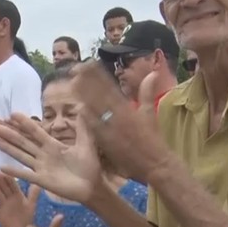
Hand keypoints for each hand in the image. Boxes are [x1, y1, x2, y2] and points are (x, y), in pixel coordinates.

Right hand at [0, 113, 102, 203]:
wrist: (92, 187)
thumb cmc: (89, 166)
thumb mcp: (86, 144)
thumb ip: (82, 127)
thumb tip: (83, 108)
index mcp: (53, 145)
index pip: (36, 131)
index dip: (24, 123)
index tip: (12, 114)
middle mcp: (44, 155)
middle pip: (24, 142)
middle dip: (10, 134)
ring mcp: (41, 168)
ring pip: (21, 156)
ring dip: (8, 148)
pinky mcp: (42, 180)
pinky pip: (26, 175)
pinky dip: (14, 172)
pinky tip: (2, 168)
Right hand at [0, 173, 39, 226]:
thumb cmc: (27, 218)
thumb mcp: (31, 204)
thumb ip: (33, 194)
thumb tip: (38, 182)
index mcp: (17, 195)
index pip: (13, 184)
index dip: (9, 177)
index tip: (5, 169)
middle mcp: (9, 199)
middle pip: (4, 188)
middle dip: (0, 180)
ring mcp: (3, 206)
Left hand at [69, 62, 170, 180]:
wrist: (154, 163)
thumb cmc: (152, 139)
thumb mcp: (150, 112)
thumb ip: (147, 92)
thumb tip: (153, 73)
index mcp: (128, 107)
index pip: (109, 86)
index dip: (97, 75)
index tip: (88, 64)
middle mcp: (119, 115)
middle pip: (99, 94)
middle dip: (86, 81)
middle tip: (75, 70)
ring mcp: (112, 128)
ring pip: (95, 108)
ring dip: (84, 95)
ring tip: (73, 83)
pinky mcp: (107, 141)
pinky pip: (96, 127)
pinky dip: (88, 117)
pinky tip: (80, 108)